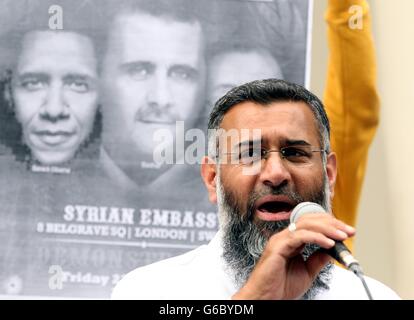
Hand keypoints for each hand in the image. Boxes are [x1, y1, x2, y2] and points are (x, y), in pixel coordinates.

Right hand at [232, 213, 355, 299]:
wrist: (265, 298)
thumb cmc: (279, 287)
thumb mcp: (307, 272)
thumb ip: (317, 259)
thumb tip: (331, 251)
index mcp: (291, 241)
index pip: (311, 224)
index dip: (330, 225)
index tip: (346, 231)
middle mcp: (285, 237)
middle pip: (309, 220)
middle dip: (332, 224)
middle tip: (348, 231)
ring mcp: (280, 240)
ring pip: (305, 225)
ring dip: (327, 228)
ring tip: (341, 236)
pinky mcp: (278, 247)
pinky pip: (299, 236)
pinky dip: (316, 237)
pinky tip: (328, 243)